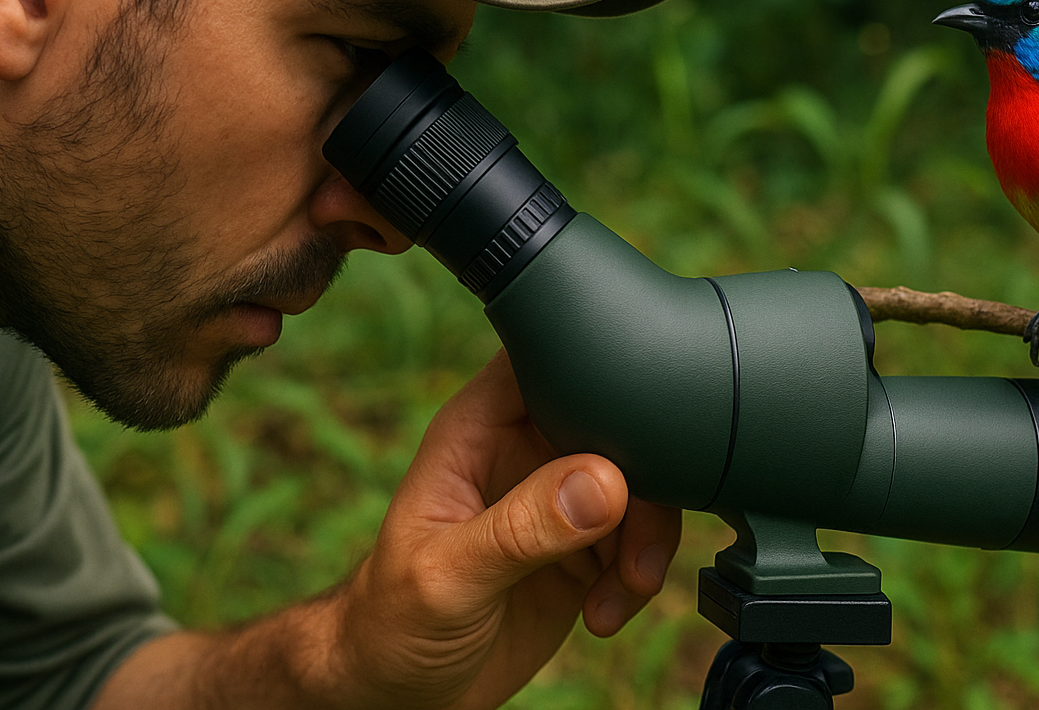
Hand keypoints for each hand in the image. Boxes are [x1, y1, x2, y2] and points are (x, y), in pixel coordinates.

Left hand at [327, 348, 681, 709]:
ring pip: (639, 484)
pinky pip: (640, 538)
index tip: (633, 428)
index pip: (549, 361)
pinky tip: (603, 613)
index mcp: (481, 427)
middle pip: (615, 423)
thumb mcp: (448, 575)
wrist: (400, 691)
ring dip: (648, 539)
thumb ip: (523, 528)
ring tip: (621, 590)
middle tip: (634, 547)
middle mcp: (525, 451)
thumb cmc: (391, 621)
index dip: (598, 371)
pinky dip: (639, 577)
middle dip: (643, 482)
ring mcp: (559, 498)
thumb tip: (604, 482)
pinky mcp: (584, 547)